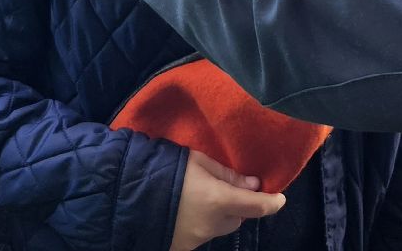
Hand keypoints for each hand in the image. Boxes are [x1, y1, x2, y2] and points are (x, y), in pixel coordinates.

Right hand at [169, 150, 285, 250]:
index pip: (257, 206)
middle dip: (235, 206)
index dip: (272, 202)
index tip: (280, 198)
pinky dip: (197, 224)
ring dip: (215, 216)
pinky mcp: (181, 247)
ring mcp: (195, 240)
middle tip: (221, 189)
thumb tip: (253, 184)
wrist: (121, 194)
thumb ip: (226, 174)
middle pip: (236, 218)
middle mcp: (211, 225)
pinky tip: (180, 210)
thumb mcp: (195, 160)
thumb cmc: (161, 169)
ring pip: (217, 228)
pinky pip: (199, 234)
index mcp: (218, 200)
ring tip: (193, 198)